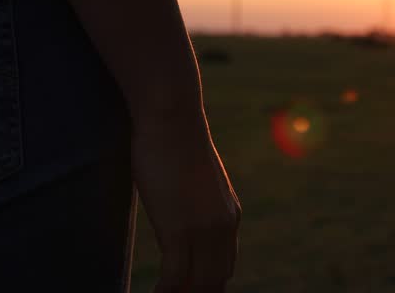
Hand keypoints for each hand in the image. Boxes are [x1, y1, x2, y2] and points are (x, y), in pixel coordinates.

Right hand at [131, 111, 241, 291]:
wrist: (172, 119)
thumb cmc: (175, 144)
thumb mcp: (194, 183)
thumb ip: (195, 205)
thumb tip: (180, 214)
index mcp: (230, 217)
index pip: (225, 267)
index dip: (208, 286)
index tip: (189, 291)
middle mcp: (224, 226)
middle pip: (215, 280)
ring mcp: (204, 229)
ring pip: (198, 283)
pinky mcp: (180, 228)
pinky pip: (175, 277)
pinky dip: (164, 292)